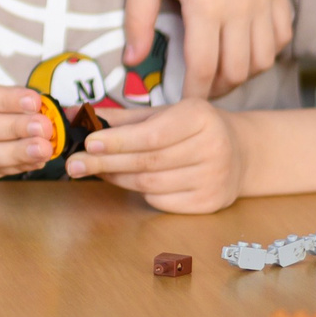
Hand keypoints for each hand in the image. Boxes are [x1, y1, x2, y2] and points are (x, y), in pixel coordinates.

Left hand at [66, 99, 247, 211]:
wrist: (240, 152)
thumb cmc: (192, 129)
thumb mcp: (164, 113)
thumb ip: (123, 117)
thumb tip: (76, 114)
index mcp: (201, 117)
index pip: (153, 134)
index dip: (119, 141)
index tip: (89, 143)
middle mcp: (212, 148)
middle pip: (148, 161)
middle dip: (106, 163)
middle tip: (74, 164)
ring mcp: (213, 179)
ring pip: (151, 183)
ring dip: (117, 178)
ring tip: (95, 170)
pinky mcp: (209, 203)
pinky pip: (161, 201)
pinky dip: (138, 192)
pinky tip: (126, 181)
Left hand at [129, 0, 290, 99]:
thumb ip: (137, 19)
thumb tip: (132, 61)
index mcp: (208, 7)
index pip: (203, 69)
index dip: (192, 93)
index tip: (181, 102)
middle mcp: (243, 8)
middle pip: (237, 71)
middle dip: (216, 88)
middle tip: (198, 88)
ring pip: (264, 59)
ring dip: (243, 73)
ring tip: (221, 71)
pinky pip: (282, 36)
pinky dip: (266, 51)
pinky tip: (245, 47)